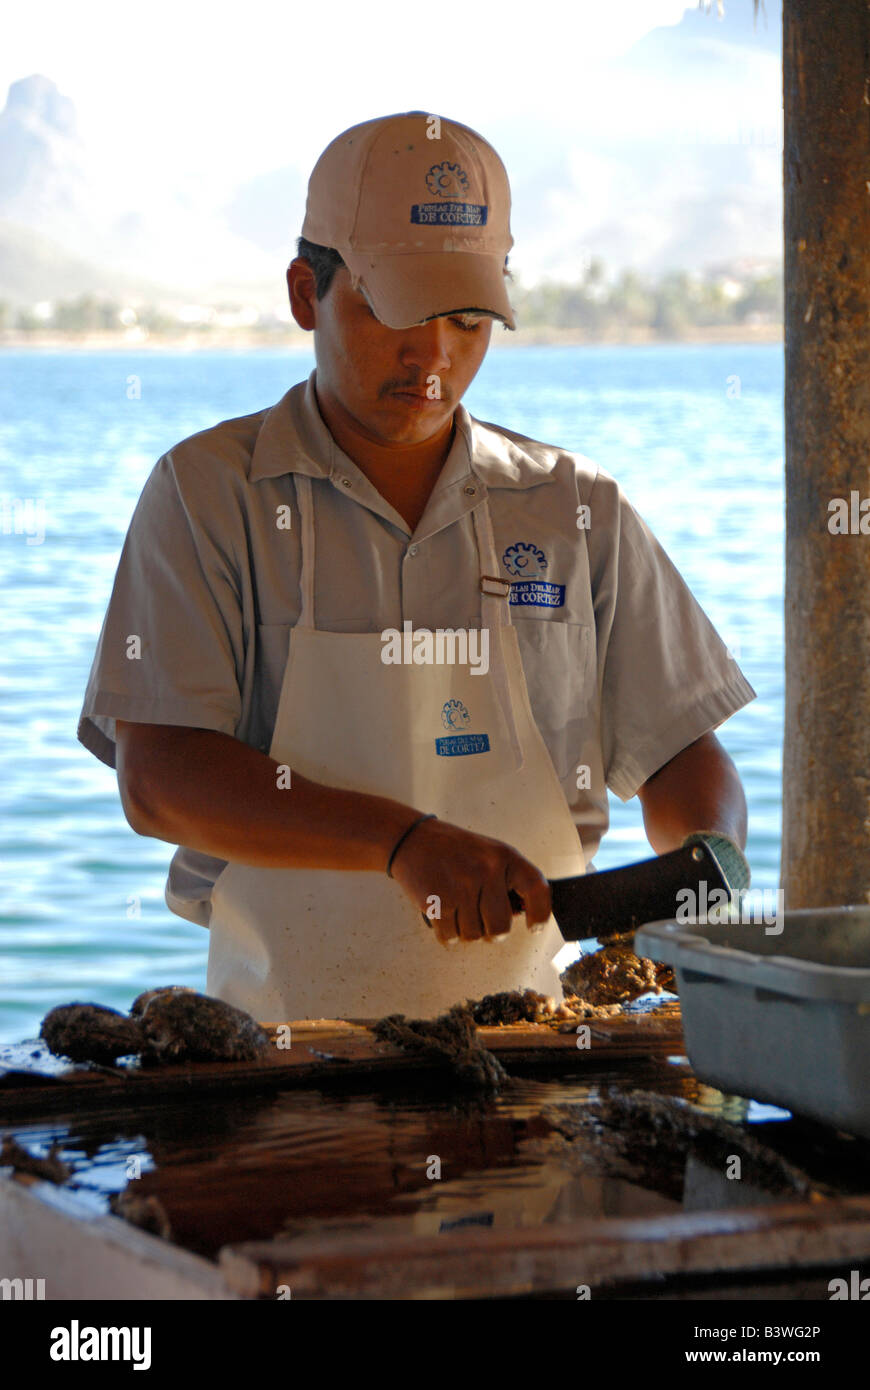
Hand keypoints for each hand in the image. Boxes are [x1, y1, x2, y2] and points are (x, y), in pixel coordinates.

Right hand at [387, 817, 550, 946]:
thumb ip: (508, 880)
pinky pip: (451, 937)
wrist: (412, 840)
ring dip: (465, 930)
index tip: (534, 927)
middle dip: (490, 931)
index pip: (536, 889)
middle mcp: (486, 870)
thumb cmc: (454, 850)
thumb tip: (523, 916)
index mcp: (504, 856)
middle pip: (500, 927)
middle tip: (480, 917)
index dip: (540, 914)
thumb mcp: (489, 853)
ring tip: (456, 906)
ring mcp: (461, 887)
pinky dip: (447, 933)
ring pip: (473, 936)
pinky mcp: (437, 902)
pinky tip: (443, 913)